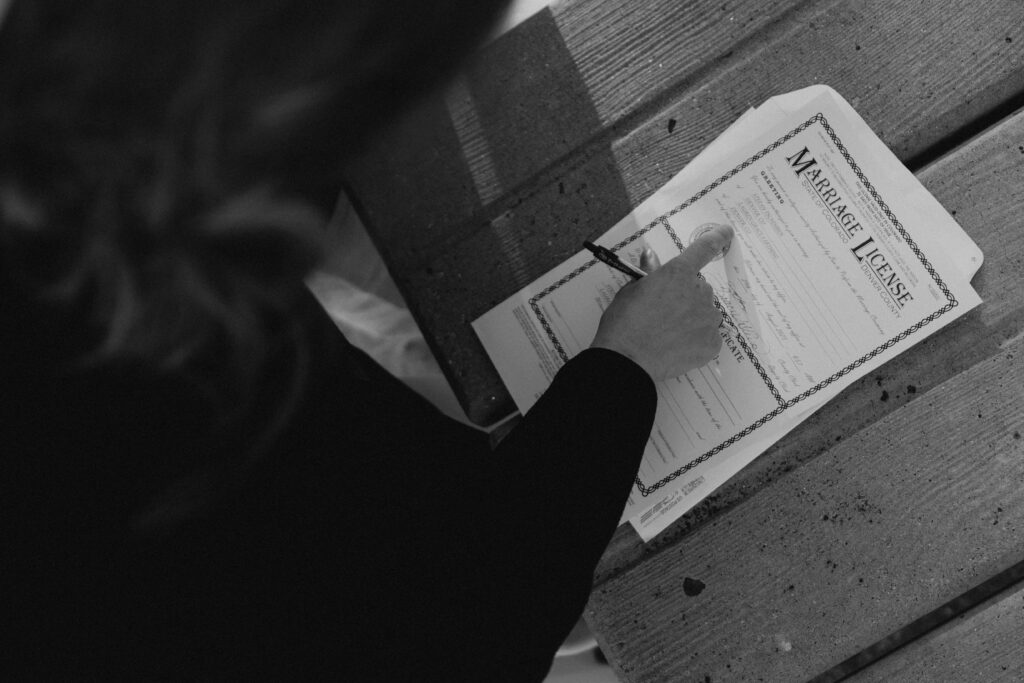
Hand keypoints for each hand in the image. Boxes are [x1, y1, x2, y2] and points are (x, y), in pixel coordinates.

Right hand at [590, 224, 733, 379]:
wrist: (628, 360)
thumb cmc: (624, 323)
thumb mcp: (630, 291)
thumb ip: (648, 272)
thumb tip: (650, 255)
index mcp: (677, 273)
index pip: (703, 249)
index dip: (717, 238)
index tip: (726, 232)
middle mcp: (699, 292)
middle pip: (699, 288)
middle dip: (686, 295)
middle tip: (663, 312)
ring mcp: (708, 318)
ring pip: (705, 313)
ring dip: (692, 318)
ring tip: (667, 333)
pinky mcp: (712, 343)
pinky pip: (708, 336)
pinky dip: (696, 340)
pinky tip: (675, 347)